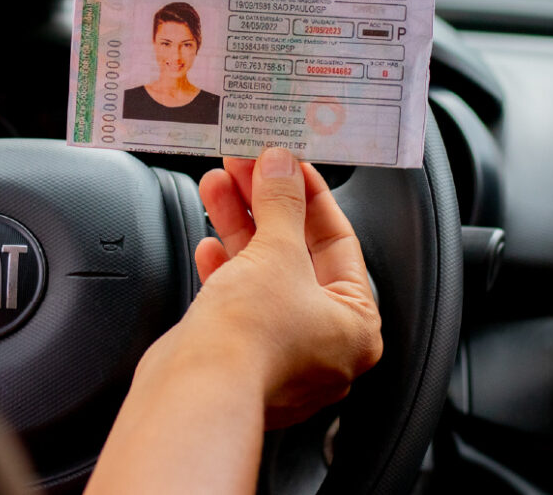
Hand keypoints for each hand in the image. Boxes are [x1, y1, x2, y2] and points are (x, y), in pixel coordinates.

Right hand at [189, 148, 381, 426]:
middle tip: (247, 168)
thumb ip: (282, 202)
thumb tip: (282, 165)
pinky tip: (209, 242)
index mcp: (356, 325)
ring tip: (219, 185)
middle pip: (298, 255)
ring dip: (240, 226)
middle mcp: (324, 344)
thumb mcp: (277, 251)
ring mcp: (280, 353)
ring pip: (264, 274)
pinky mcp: (240, 357)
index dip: (310, 195)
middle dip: (267, 206)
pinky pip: (240, 301)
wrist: (197, 390)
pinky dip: (226, 268)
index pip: (338, 242)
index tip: (289, 163)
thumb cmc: (253, 339)